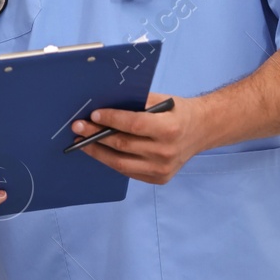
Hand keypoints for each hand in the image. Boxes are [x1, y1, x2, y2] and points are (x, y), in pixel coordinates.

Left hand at [71, 93, 208, 183]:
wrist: (202, 131)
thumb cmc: (178, 112)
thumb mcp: (162, 100)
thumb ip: (136, 104)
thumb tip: (104, 105)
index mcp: (170, 128)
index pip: (134, 125)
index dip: (111, 120)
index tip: (93, 115)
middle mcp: (166, 151)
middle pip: (123, 145)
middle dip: (95, 135)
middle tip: (77, 127)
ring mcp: (162, 169)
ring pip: (121, 163)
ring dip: (97, 152)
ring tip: (81, 142)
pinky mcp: (159, 178)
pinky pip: (128, 171)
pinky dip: (111, 161)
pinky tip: (99, 152)